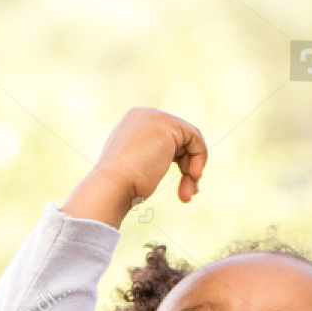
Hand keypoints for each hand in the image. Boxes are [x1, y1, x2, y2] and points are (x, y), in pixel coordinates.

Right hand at [62, 108, 207, 228]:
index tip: (182, 187)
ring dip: (192, 171)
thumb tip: (162, 161)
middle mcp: (144, 115)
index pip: (169, 138)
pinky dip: (199, 160)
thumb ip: (149, 159)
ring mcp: (156, 118)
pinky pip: (196, 140)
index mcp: (134, 123)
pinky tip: (193, 177)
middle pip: (182, 140)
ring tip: (188, 195)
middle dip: (188, 169)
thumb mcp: (135, 168)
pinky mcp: (168, 125)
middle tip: (188, 195)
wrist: (112, 185)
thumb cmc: (121, 185)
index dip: (179, 162)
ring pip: (191, 141)